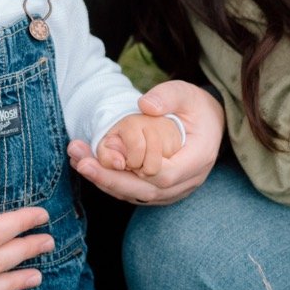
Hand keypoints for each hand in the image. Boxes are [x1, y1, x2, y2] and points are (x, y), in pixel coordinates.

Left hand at [69, 78, 221, 204]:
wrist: (211, 123)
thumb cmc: (197, 107)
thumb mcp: (186, 93)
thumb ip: (168, 96)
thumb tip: (145, 106)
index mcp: (197, 159)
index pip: (164, 175)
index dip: (136, 169)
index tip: (109, 156)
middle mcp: (187, 181)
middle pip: (145, 191)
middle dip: (110, 179)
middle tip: (81, 162)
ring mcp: (175, 190)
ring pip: (137, 195)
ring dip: (106, 181)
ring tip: (78, 161)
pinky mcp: (162, 191)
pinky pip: (135, 193)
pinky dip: (112, 182)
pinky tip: (90, 166)